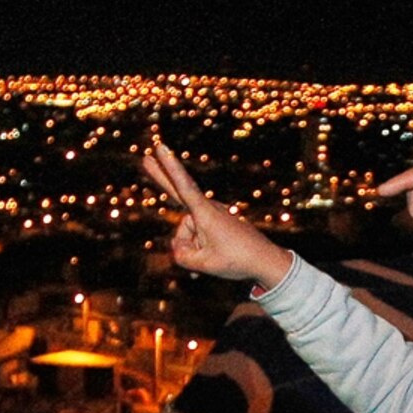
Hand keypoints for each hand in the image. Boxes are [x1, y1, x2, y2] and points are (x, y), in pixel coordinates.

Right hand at [141, 141, 293, 289]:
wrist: (266, 260)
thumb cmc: (237, 260)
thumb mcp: (204, 264)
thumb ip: (182, 255)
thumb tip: (178, 247)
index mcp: (206, 213)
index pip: (183, 187)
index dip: (169, 168)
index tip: (160, 148)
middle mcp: (208, 209)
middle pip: (178, 193)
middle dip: (161, 177)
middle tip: (146, 158)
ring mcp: (211, 215)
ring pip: (187, 233)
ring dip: (193, 247)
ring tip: (217, 255)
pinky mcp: (215, 222)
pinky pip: (196, 235)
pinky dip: (198, 247)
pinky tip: (212, 252)